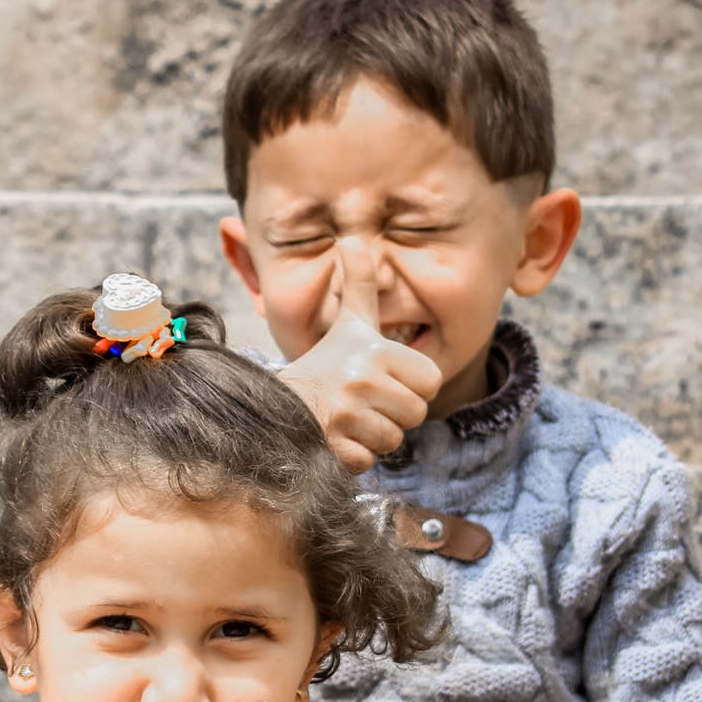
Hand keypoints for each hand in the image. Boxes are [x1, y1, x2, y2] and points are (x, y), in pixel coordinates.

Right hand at [276, 237, 443, 472]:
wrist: (272, 403)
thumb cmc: (323, 364)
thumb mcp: (347, 324)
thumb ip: (359, 284)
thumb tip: (351, 239)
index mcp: (375, 351)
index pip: (430, 382)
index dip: (409, 385)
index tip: (380, 380)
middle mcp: (362, 381)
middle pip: (416, 414)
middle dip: (393, 414)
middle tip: (362, 402)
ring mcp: (347, 417)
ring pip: (393, 440)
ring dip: (373, 436)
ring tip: (347, 419)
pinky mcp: (334, 449)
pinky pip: (368, 462)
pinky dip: (353, 457)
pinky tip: (335, 439)